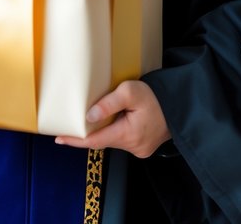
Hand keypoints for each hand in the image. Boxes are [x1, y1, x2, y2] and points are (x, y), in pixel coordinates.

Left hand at [54, 80, 170, 157]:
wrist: (181, 105)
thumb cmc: (156, 96)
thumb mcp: (130, 91)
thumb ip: (108, 103)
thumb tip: (89, 116)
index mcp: (128, 134)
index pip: (94, 141)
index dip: (75, 139)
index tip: (59, 138)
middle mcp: (133, 146)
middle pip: (102, 140)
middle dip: (89, 130)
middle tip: (73, 119)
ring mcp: (139, 149)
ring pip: (112, 139)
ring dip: (104, 129)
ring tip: (98, 113)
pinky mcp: (143, 147)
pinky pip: (122, 139)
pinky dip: (115, 130)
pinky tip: (115, 118)